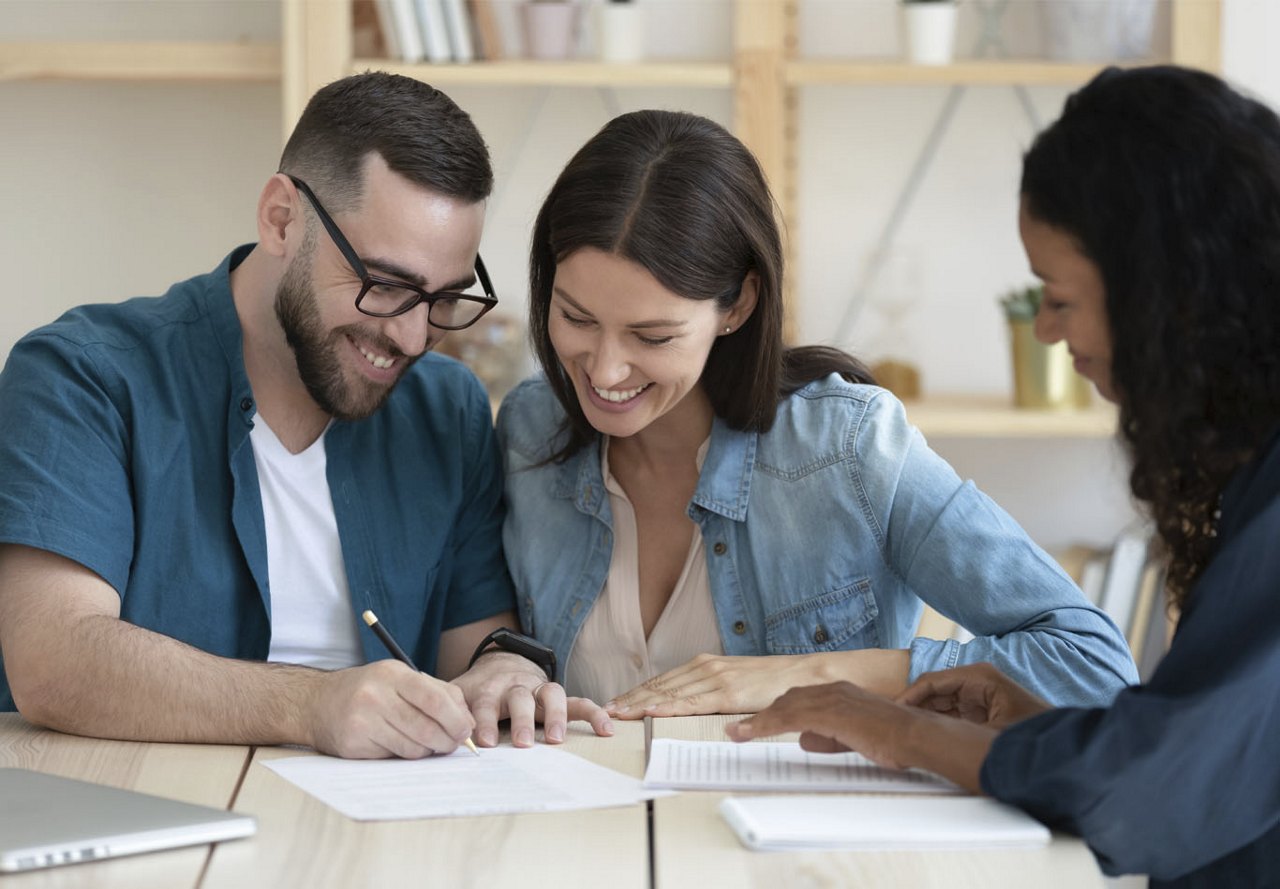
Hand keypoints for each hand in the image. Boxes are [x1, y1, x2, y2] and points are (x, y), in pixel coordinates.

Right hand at [304, 659, 475, 758]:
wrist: (317, 703)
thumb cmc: (369, 690)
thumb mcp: (400, 678)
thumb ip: (438, 693)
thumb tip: (468, 722)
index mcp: (392, 674)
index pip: (434, 699)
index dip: (456, 719)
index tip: (465, 731)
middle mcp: (375, 695)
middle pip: (426, 728)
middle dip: (447, 741)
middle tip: (452, 744)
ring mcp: (362, 721)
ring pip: (413, 748)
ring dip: (426, 750)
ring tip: (425, 742)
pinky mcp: (353, 745)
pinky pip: (393, 757)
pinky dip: (403, 755)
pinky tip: (397, 743)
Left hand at [453, 651, 612, 746]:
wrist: (499, 665)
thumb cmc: (476, 692)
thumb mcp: (457, 696)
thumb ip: (448, 711)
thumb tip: (432, 733)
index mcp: (488, 689)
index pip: (485, 703)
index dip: (484, 721)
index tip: (483, 741)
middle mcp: (515, 686)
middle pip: (519, 698)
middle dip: (521, 720)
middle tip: (521, 742)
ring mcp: (538, 689)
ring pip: (550, 695)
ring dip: (555, 716)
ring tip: (556, 739)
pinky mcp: (557, 696)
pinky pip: (579, 702)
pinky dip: (593, 713)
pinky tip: (606, 729)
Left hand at [605, 653, 830, 718]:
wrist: (803, 675)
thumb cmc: (770, 682)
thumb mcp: (735, 681)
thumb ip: (711, 690)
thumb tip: (689, 706)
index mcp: (704, 664)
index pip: (662, 680)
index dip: (636, 692)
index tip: (615, 703)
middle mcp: (705, 668)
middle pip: (659, 686)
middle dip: (630, 699)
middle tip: (604, 710)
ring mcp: (716, 679)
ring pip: (670, 694)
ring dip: (640, 704)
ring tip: (618, 713)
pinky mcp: (729, 693)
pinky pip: (693, 702)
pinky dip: (669, 707)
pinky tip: (652, 712)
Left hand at [726, 680, 995, 791]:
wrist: (915, 736)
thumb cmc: (894, 739)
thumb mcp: (855, 736)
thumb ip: (830, 736)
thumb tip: (806, 739)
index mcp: (840, 693)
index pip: (800, 700)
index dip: (776, 711)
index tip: (756, 722)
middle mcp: (833, 690)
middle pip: (788, 700)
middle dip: (762, 715)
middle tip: (740, 729)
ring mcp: (831, 699)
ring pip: (784, 708)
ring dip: (758, 722)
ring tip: (738, 733)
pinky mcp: (830, 712)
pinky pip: (789, 718)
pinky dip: (766, 725)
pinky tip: (752, 733)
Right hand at [897, 663, 1051, 729]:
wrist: (1064, 749)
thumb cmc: (1035, 738)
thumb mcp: (991, 736)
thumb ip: (955, 733)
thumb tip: (925, 737)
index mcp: (979, 678)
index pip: (931, 682)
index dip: (908, 698)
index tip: (892, 715)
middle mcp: (977, 682)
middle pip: (933, 692)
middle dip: (913, 708)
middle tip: (892, 725)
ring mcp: (978, 696)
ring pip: (939, 704)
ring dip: (923, 717)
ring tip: (903, 732)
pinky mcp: (980, 711)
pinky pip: (950, 714)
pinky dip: (936, 724)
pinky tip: (924, 736)